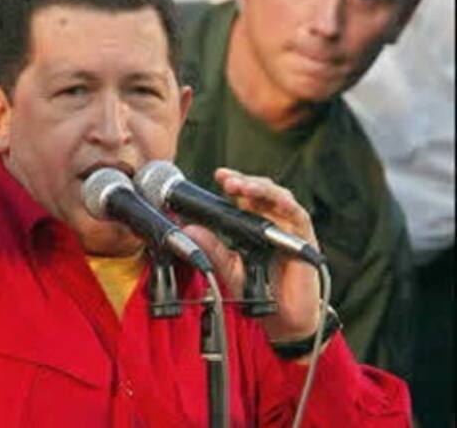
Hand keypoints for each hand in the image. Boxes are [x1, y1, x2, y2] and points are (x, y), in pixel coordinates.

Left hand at [183, 168, 320, 342]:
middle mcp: (271, 221)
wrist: (283, 319)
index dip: (233, 181)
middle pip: (259, 190)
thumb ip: (212, 249)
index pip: (243, 196)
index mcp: (252, 224)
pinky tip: (276, 201)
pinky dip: (287, 205)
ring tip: (243, 186)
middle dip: (244, 181)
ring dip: (261, 188)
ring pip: (278, 196)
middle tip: (227, 180)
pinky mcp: (304, 237)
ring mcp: (288, 227)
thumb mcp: (229, 269)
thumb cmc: (259, 292)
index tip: (219, 175)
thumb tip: (189, 230)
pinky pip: (298, 215)